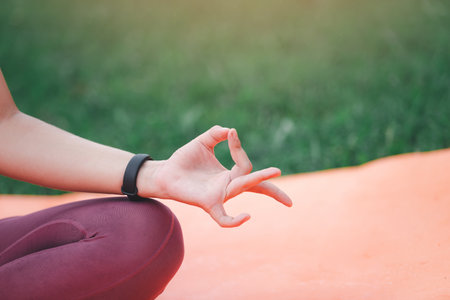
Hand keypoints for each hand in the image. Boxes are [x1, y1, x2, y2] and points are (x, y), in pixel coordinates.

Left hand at [142, 125, 291, 226]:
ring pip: (242, 188)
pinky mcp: (207, 203)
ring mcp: (219, 196)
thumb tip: (231, 130)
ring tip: (275, 171)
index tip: (231, 134)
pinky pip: (223, 218)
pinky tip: (247, 216)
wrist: (165, 172)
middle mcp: (228, 186)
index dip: (239, 148)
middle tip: (282, 180)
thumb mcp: (203, 142)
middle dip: (270, 183)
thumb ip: (217, 133)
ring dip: (257, 179)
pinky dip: (234, 221)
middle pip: (254, 184)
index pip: (245, 164)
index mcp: (229, 174)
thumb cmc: (185, 160)